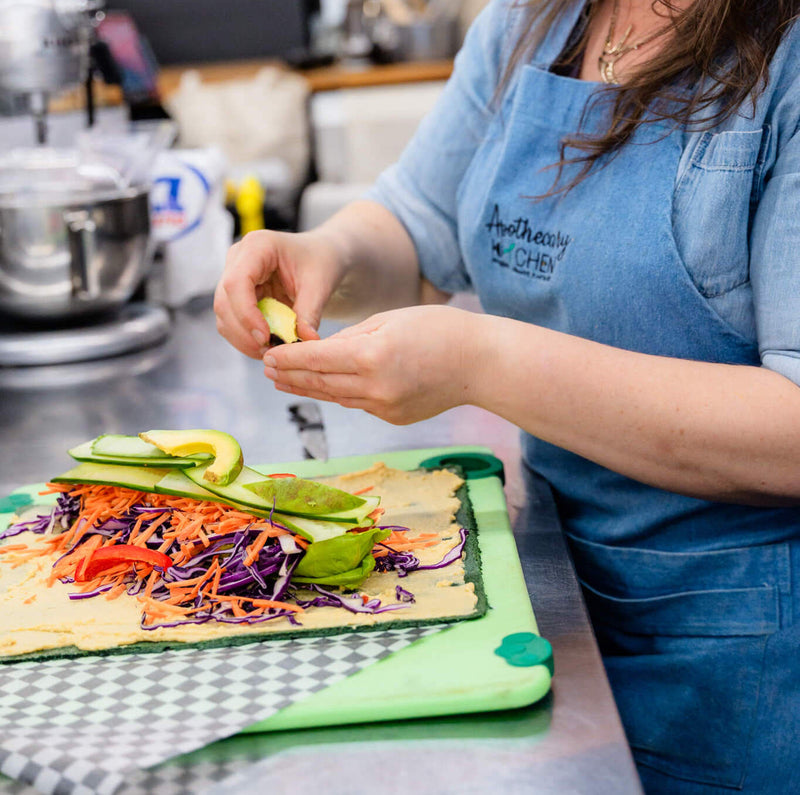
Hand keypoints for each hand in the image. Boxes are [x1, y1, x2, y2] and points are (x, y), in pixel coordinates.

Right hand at [213, 229, 342, 358]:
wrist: (320, 256)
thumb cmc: (320, 262)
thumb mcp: (320, 285)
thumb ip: (310, 313)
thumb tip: (303, 342)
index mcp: (258, 246)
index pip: (237, 282)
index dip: (246, 314)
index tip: (265, 337)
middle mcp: (238, 258)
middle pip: (224, 301)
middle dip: (244, 332)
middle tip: (270, 351)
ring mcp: (233, 275)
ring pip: (224, 315)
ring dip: (243, 339)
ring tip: (271, 351)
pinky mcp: (236, 294)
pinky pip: (232, 321)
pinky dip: (245, 338)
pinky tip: (267, 345)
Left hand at [263, 305, 477, 424]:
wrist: (480, 364)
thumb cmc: (439, 330)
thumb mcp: (390, 320)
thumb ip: (351, 339)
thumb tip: (320, 353)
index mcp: (373, 357)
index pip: (317, 359)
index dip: (289, 358)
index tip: (267, 355)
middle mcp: (375, 388)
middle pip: (321, 383)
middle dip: (291, 376)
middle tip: (267, 370)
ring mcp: (385, 408)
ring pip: (336, 397)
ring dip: (309, 389)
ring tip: (285, 381)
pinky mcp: (393, 418)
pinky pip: (358, 404)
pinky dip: (341, 393)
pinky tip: (325, 386)